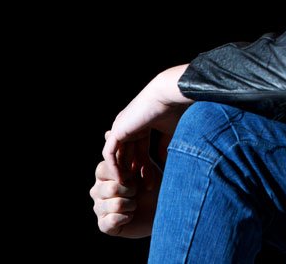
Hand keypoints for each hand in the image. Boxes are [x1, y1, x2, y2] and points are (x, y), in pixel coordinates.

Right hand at [90, 134, 160, 237]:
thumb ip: (126, 149)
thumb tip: (107, 132)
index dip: (123, 173)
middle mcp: (97, 190)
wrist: (162, 210)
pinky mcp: (104, 225)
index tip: (135, 175)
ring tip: (135, 204)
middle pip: (109, 188)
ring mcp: (99, 208)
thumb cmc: (151, 184)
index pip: (103, 169)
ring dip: (131, 205)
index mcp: (103, 174)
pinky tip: (131, 215)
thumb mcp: (141, 164)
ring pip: (112, 204)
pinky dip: (126, 217)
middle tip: (137, 191)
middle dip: (130, 190)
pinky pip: (110, 221)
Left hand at [103, 64, 192, 182]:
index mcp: (142, 125)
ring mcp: (121, 127)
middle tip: (141, 189)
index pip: (140, 150)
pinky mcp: (117, 130)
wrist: (168, 95)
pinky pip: (110, 154)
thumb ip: (165, 149)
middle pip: (129, 155)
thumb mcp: (171, 134)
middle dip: (135, 173)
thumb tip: (163, 164)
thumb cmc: (175, 111)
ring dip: (123, 172)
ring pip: (118, 155)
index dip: (145, 167)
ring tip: (131, 188)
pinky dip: (114, 167)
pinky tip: (123, 180)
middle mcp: (130, 126)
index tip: (151, 183)